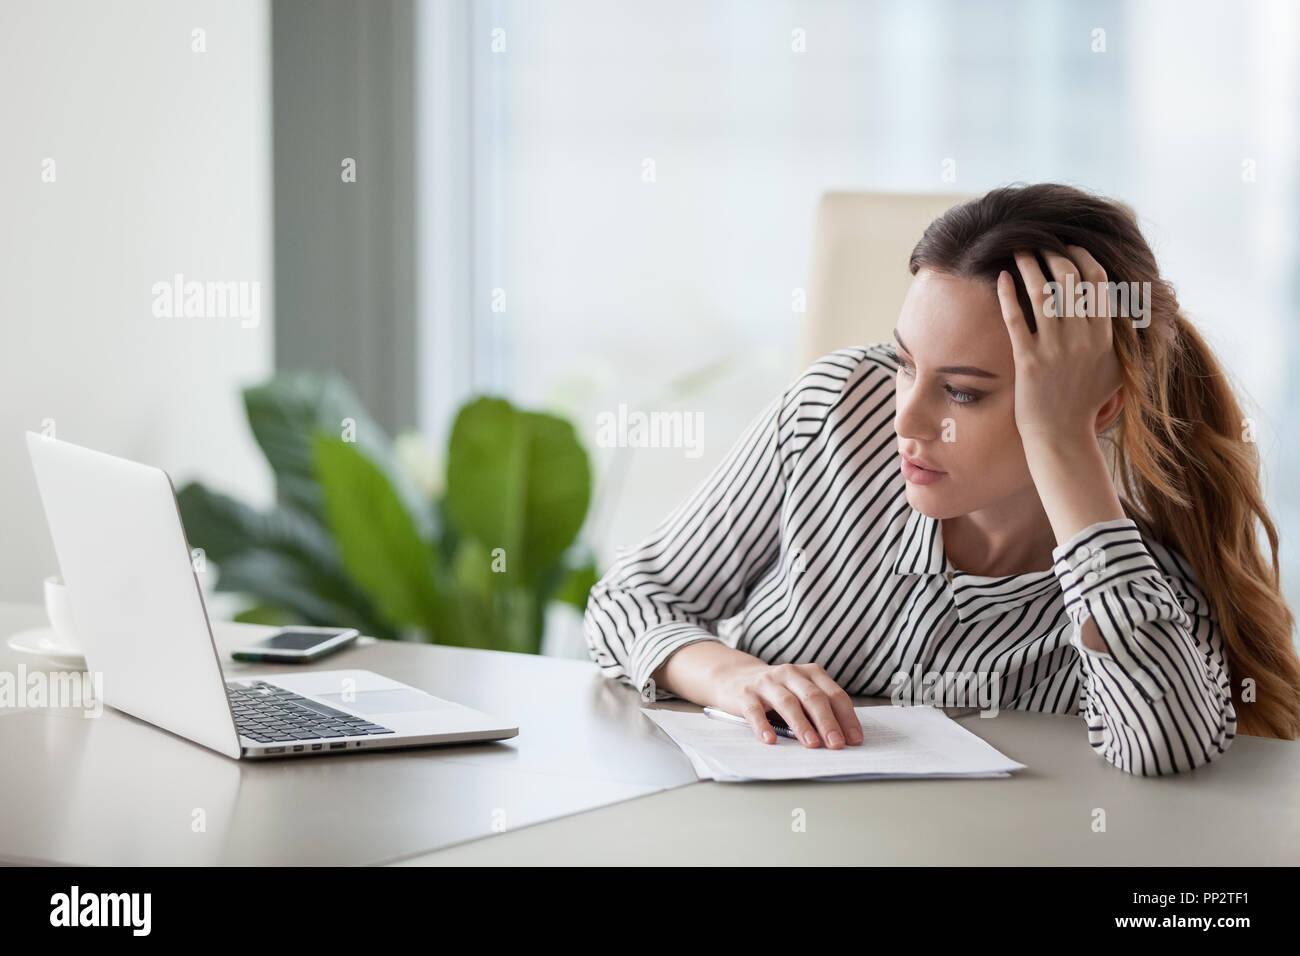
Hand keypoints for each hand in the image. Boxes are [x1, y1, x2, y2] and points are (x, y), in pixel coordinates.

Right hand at [711, 660, 861, 747]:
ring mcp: (767, 682)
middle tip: (837, 744)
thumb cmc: (777, 690)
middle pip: (813, 697)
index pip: (834, 694)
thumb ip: (818, 709)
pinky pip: (755, 711)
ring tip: (812, 745)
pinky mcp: (745, 694)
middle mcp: (790, 673)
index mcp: (811, 673)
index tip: (855, 740)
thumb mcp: (800, 692)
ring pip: (788, 702)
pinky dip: (763, 726)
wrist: (734, 676)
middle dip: (828, 722)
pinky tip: (771, 740)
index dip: (847, 718)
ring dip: (802, 725)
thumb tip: (841, 738)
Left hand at [996, 246, 1122, 445]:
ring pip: (1042, 293)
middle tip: (1039, 244)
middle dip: (1053, 254)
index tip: (1070, 247)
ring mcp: (1055, 348)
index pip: (1097, 281)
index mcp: (1104, 335)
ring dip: (1029, 265)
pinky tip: (1001, 278)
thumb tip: (1129, 313)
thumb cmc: (1086, 403)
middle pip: (1069, 279)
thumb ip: (1123, 340)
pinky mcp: (1029, 360)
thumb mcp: (1117, 369)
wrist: (1061, 435)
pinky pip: (1016, 318)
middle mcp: (1082, 337)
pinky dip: (1008, 294)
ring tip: (1018, 251)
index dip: (1082, 257)